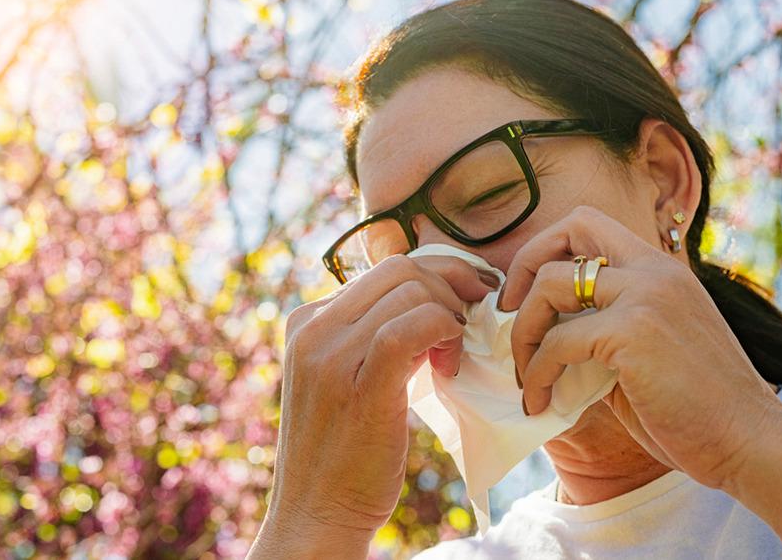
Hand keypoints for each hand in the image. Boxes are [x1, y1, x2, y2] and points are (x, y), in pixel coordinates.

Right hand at [253, 254, 493, 555]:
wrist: (316, 512)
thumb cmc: (343, 450)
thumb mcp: (346, 377)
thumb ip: (373, 337)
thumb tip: (431, 302)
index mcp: (307, 320)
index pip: (384, 268)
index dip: (437, 276)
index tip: (466, 300)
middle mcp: (312, 328)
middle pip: (400, 269)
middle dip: (451, 285)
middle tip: (473, 320)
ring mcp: (329, 354)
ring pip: (411, 291)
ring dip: (450, 315)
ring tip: (454, 356)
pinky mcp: (358, 383)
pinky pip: (414, 325)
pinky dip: (445, 331)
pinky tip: (450, 364)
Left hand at [497, 205, 781, 489]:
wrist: (751, 442)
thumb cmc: (699, 410)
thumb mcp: (648, 353)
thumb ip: (604, 332)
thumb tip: (546, 339)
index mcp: (661, 271)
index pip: (589, 224)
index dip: (546, 251)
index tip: (525, 299)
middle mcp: (655, 271)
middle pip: (570, 227)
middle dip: (524, 267)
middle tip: (508, 318)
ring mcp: (646, 295)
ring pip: (551, 284)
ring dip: (522, 331)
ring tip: (524, 373)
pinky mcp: (634, 332)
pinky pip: (558, 341)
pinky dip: (537, 373)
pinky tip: (541, 402)